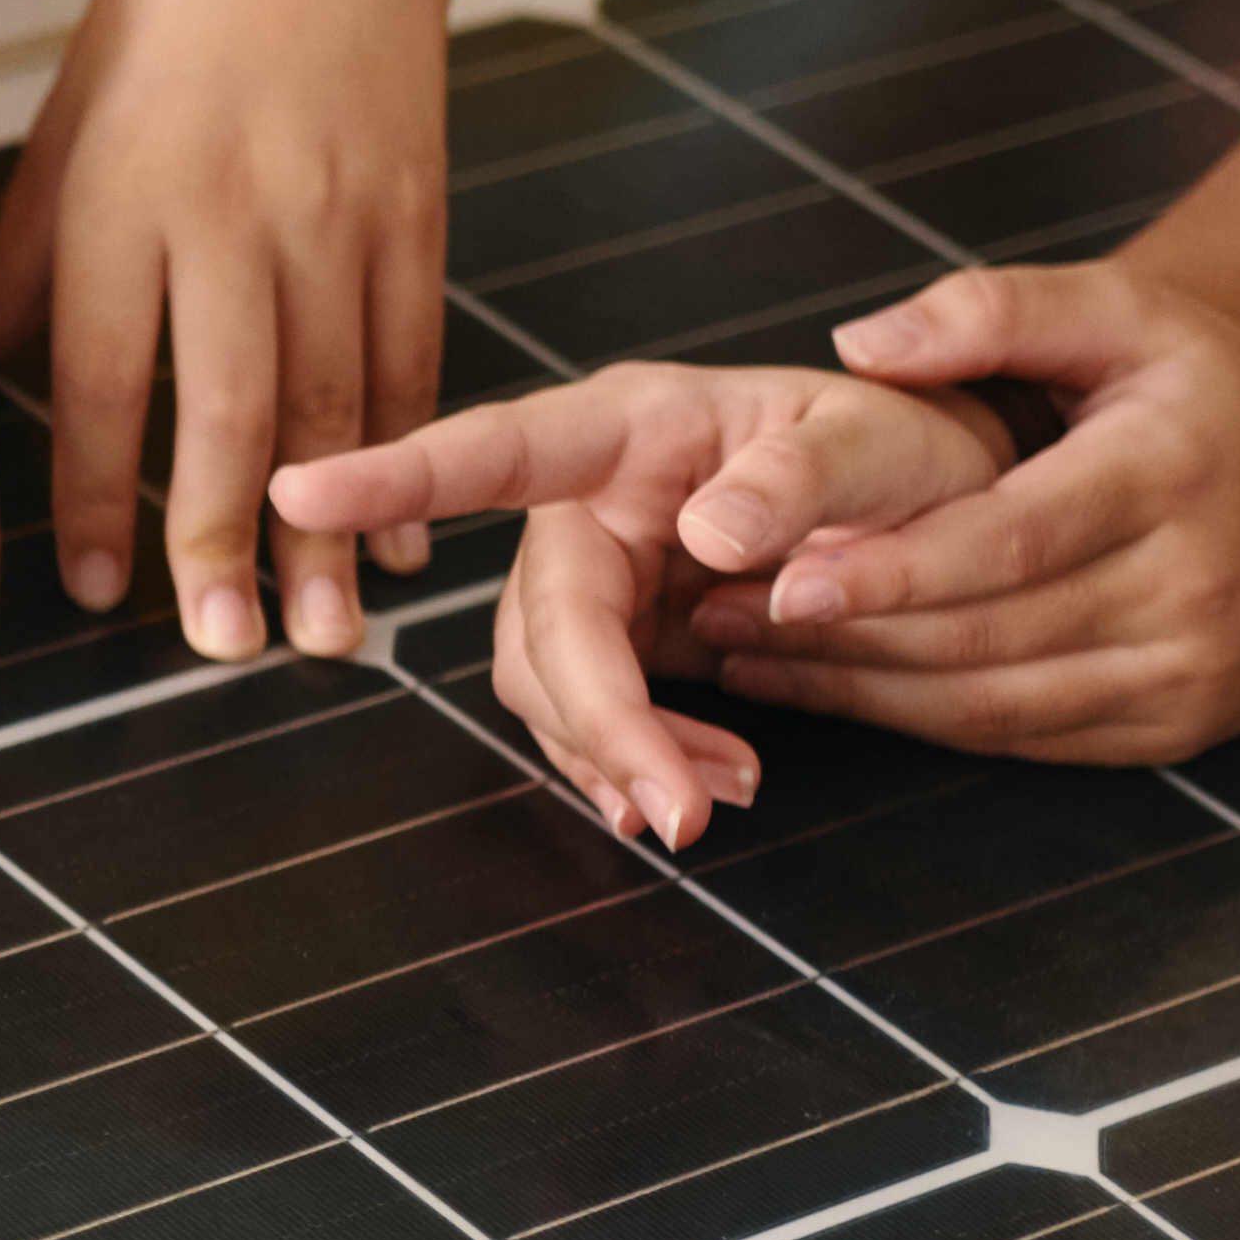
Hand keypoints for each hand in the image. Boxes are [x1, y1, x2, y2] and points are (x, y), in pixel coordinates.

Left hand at [0, 0, 452, 662]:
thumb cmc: (169, 10)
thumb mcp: (68, 124)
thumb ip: (26, 263)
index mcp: (126, 194)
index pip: (100, 373)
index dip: (96, 491)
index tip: (92, 593)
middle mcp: (234, 212)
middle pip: (228, 403)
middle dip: (224, 536)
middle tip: (221, 648)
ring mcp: (337, 214)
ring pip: (335, 397)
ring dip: (330, 527)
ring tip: (323, 634)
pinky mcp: (415, 211)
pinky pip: (412, 354)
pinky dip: (407, 451)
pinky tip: (400, 538)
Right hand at [272, 350, 1012, 844]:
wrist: (938, 510)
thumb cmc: (903, 448)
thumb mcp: (883, 440)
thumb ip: (804, 477)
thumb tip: (708, 534)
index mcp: (634, 424)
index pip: (501, 449)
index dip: (396, 474)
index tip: (301, 487)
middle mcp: (592, 499)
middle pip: (539, 624)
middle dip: (599, 724)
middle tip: (681, 814)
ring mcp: (599, 574)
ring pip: (548, 688)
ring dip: (622, 756)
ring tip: (721, 796)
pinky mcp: (620, 640)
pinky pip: (587, 718)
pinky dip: (636, 767)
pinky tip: (703, 787)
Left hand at [689, 261, 1239, 766]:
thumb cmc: (1221, 398)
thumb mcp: (1133, 315)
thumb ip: (996, 309)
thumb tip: (858, 341)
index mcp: (1171, 471)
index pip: (1010, 537)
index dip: (891, 567)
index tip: (776, 576)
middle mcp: (1189, 584)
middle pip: (985, 633)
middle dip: (840, 634)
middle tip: (710, 613)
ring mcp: (1186, 672)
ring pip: (993, 703)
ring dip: (859, 688)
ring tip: (741, 653)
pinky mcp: (1173, 729)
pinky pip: (1023, 738)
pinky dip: (919, 721)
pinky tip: (834, 687)